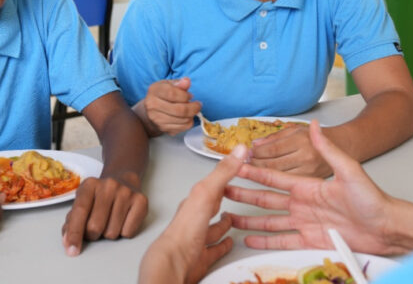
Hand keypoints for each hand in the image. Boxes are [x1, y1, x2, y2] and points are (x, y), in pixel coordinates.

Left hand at [62, 173, 147, 255]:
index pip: (80, 212)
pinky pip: (128, 232)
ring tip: (110, 221)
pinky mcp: (141, 201)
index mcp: (89, 185)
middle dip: (92, 234)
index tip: (72, 250)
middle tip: (95, 227)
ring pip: (112, 233)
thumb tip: (68, 243)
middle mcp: (109, 185)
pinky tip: (123, 220)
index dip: (74, 233)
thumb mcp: (82, 203)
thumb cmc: (98, 197)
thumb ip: (72, 222)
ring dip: (108, 233)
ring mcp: (126, 192)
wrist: (123, 180)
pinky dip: (124, 232)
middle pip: (95, 227)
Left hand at [139, 145, 246, 283]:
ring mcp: (197, 238)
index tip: (236, 169)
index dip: (224, 177)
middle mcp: (195, 218)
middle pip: (211, 206)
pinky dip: (223, 245)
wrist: (174, 263)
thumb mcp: (207, 193)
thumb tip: (239, 148)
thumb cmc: (185, 229)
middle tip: (235, 193)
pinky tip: (229, 243)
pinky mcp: (201, 257)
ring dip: (223, 223)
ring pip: (213, 228)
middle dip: (222, 200)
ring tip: (233, 219)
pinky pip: (215, 249)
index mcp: (195, 200)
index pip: (211, 185)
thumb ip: (223, 172)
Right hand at [142, 77, 200, 135]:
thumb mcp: (169, 85)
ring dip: (192, 115)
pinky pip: (183, 127)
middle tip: (198, 105)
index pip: (172, 93)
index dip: (185, 95)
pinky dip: (189, 122)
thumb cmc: (162, 95)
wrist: (150, 111)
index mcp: (154, 91)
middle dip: (194, 107)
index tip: (190, 96)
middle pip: (180, 110)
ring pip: (183, 120)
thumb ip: (179, 83)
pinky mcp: (163, 128)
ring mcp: (157, 119)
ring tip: (192, 110)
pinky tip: (187, 117)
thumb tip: (187, 81)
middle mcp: (152, 106)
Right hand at [226, 121, 412, 255]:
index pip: (275, 177)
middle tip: (224, 191)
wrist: (387, 225)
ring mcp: (305, 222)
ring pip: (270, 221)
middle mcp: (303, 203)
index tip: (237, 166)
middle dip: (245, 194)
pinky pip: (282, 241)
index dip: (255, 172)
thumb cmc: (371, 198)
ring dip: (250, 220)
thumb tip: (315, 126)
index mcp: (308, 185)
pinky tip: (249, 240)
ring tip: (230, 218)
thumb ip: (327, 149)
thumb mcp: (349, 169)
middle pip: (266, 199)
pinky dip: (264, 241)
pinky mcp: (310, 240)